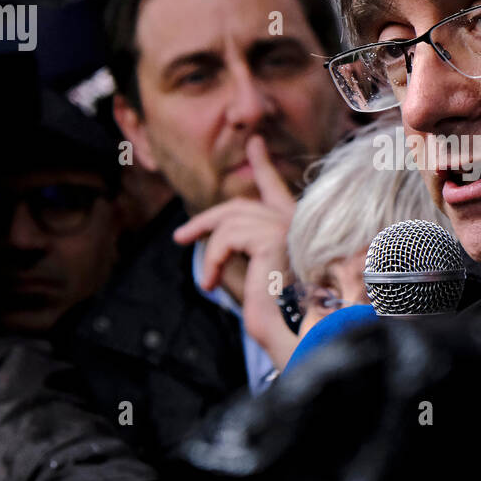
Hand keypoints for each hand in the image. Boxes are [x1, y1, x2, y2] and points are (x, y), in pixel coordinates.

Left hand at [173, 135, 298, 367]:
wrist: (294, 337)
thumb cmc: (280, 319)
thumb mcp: (257, 279)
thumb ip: (246, 251)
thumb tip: (216, 235)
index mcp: (301, 233)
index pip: (278, 191)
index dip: (264, 166)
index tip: (254, 143)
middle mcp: (300, 225)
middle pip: (243, 204)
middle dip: (208, 218)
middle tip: (180, 237)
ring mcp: (290, 227)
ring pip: (232, 220)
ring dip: (211, 251)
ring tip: (206, 281)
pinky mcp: (275, 237)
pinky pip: (229, 235)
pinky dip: (213, 257)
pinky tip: (210, 281)